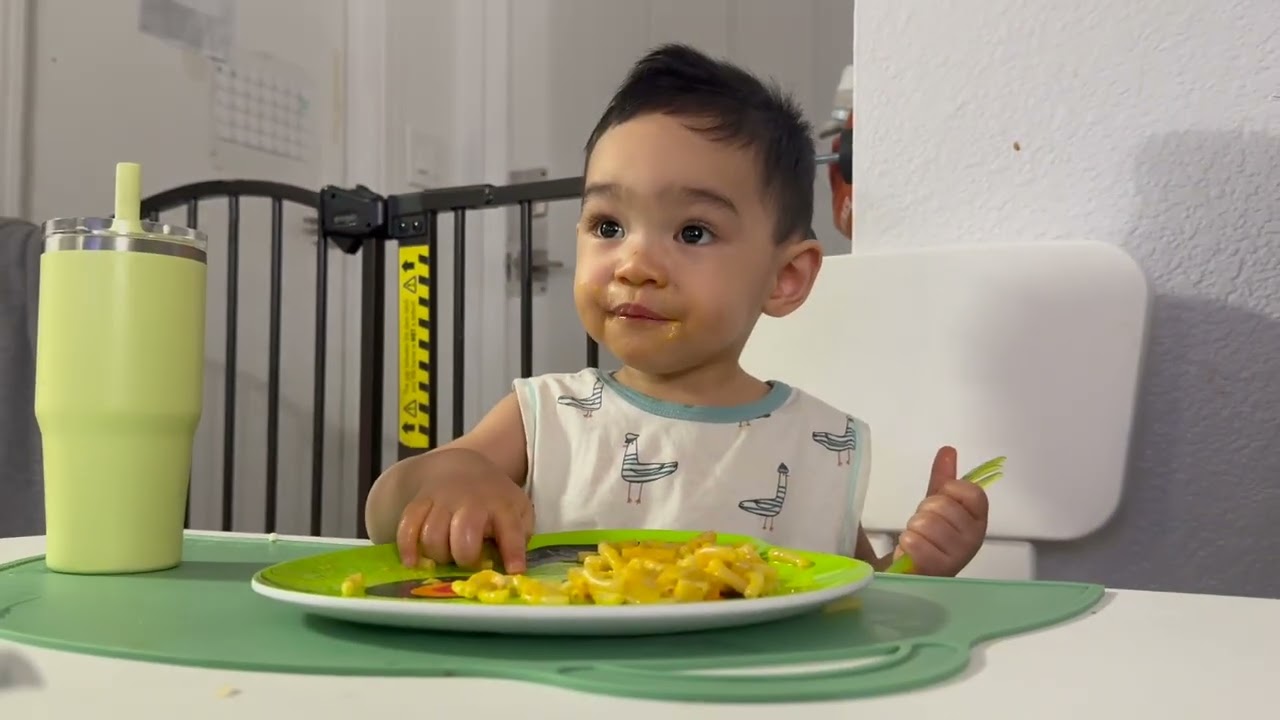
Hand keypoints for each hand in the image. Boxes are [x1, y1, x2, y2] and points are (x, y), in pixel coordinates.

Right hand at [394, 458, 534, 573]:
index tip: (514, 571)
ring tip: (445, 558)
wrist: (459, 468)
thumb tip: (512, 567)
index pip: (510, 530)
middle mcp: (471, 501)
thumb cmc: (492, 500)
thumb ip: (519, 536)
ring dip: (438, 555)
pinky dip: (408, 548)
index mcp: (501, 505)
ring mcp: (442, 500)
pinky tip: (413, 562)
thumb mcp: (517, 510)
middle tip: (466, 561)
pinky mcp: (418, 503)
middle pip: (464, 535)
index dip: (513, 552)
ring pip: (433, 535)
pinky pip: (407, 527)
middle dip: (464, 556)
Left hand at [893, 446, 988, 575]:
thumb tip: (948, 450)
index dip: (951, 491)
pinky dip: (906, 543)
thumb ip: (943, 479)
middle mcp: (973, 540)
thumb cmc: (927, 538)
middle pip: (943, 506)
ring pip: (927, 523)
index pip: (973, 493)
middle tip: (923, 525)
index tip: (941, 499)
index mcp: (977, 521)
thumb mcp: (936, 506)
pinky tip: (910, 552)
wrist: (909, 572)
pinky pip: (915, 543)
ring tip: (916, 539)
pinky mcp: (937, 572)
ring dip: (913, 528)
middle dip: (924, 511)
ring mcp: (957, 558)